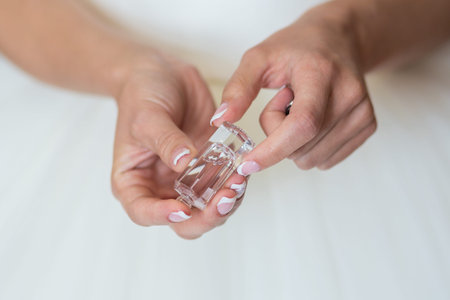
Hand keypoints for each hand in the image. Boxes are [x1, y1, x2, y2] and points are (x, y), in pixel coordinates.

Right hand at [111, 50, 247, 238]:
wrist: (162, 74)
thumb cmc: (141, 95)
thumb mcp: (147, 116)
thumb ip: (166, 140)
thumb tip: (184, 162)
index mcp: (134, 181)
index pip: (143, 212)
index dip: (162, 217)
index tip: (182, 208)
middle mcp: (161, 187)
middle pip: (183, 221)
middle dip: (205, 216)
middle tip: (223, 198)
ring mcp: (187, 180)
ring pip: (208, 209)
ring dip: (226, 202)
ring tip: (239, 182)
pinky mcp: (209, 167)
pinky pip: (224, 186)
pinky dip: (235, 184)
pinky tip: (243, 171)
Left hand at [211, 2, 376, 172]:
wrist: (338, 39)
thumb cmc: (297, 47)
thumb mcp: (259, 58)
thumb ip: (238, 88)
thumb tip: (219, 121)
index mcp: (321, 74)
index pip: (301, 125)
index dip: (273, 150)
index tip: (248, 163)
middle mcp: (349, 95)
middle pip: (301, 147)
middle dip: (277, 136)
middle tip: (282, 102)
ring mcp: (362, 113)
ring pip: (312, 159)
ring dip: (294, 142)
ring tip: (300, 107)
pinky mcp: (367, 126)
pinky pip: (326, 159)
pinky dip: (310, 147)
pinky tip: (313, 117)